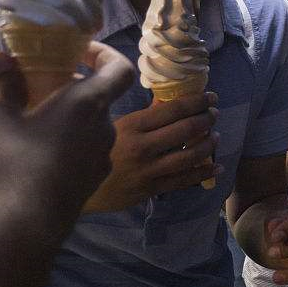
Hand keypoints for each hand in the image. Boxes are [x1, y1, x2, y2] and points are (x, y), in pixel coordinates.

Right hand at [0, 43, 134, 233]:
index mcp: (88, 104)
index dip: (105, 54)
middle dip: (75, 91)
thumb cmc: (9, 164)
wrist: (22, 228)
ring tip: (35, 125)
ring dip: (71, 122)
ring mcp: (101, 161)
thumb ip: (2, 85)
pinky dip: (70, 148)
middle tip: (43, 90)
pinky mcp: (91, 185)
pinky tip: (38, 158)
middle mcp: (104, 130)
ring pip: (92, 130)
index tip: (82, 51)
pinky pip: (85, 156)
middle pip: (100, 101)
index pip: (119, 69)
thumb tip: (0, 57)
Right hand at [84, 88, 218, 213]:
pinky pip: (183, 181)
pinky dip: (203, 173)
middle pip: (186, 130)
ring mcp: (147, 170)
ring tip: (215, 137)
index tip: (211, 97)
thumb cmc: (93, 149)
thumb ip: (144, 115)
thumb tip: (169, 99)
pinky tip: (216, 168)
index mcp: (132, 125)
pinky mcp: (150, 189)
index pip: (173, 109)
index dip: (197, 101)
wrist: (72, 185)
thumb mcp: (114, 126)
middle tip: (214, 114)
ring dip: (208, 145)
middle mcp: (142, 147)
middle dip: (206, 120)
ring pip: (189, 156)